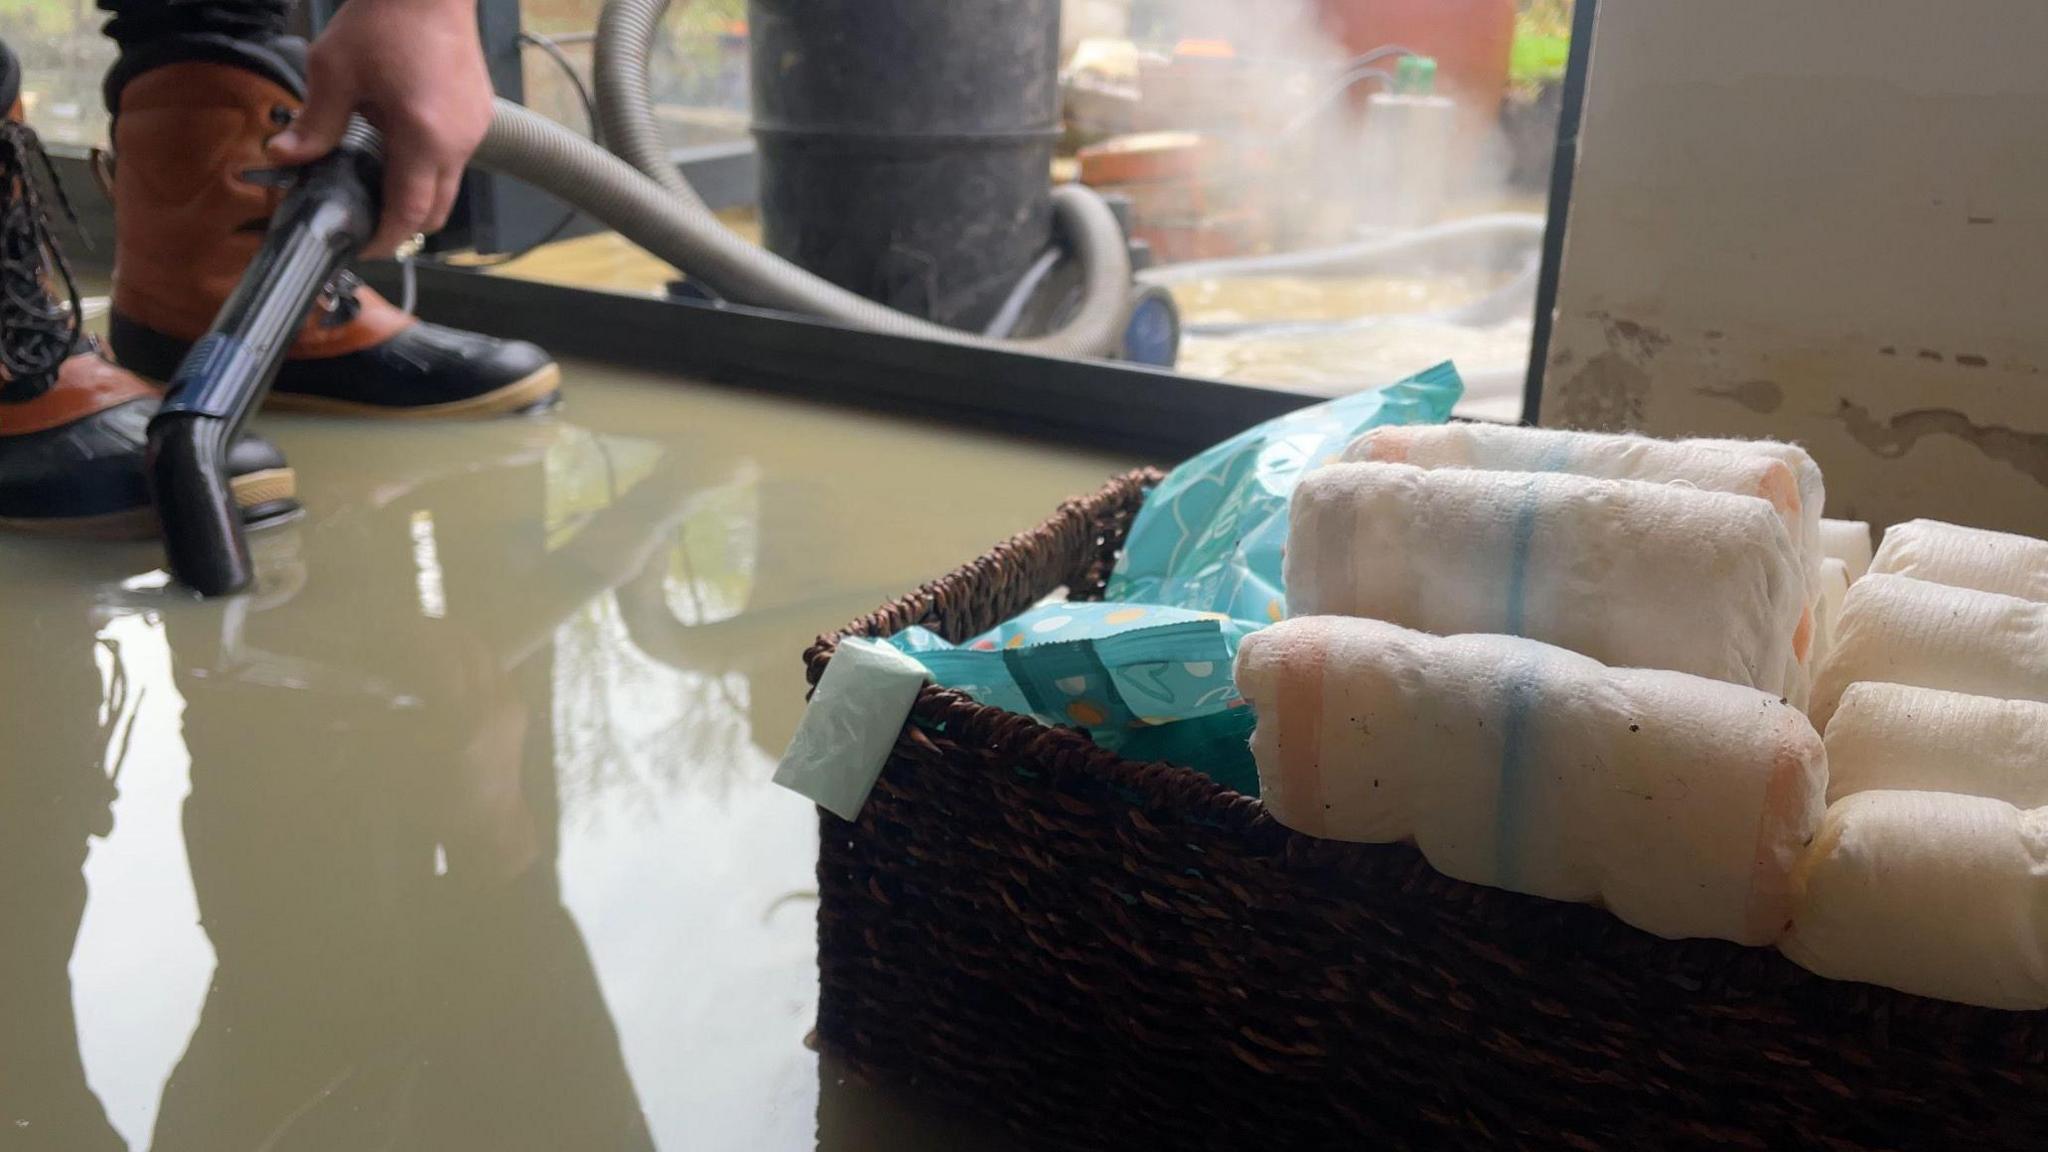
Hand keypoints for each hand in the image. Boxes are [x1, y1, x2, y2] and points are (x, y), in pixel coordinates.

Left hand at [267, 0, 495, 256]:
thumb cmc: (385, 20)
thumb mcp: (333, 70)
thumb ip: (313, 123)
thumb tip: (284, 157)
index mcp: (423, 138)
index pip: (410, 213)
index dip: (385, 238)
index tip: (361, 246)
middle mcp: (457, 142)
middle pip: (437, 212)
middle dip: (404, 225)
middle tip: (366, 223)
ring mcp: (474, 129)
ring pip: (448, 186)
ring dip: (416, 193)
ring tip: (376, 177)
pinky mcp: (478, 114)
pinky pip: (455, 157)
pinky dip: (428, 165)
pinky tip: (398, 140)